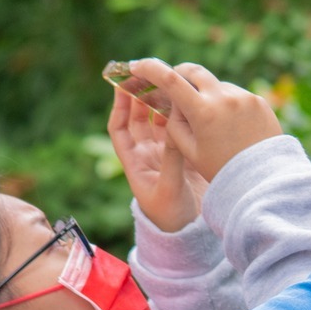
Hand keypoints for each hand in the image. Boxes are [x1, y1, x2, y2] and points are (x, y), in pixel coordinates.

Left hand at [109, 72, 206, 231]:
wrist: (191, 235)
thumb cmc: (171, 218)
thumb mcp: (168, 189)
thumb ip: (171, 159)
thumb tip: (175, 127)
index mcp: (135, 163)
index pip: (120, 129)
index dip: (119, 106)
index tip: (121, 85)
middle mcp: (149, 155)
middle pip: (139, 119)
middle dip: (141, 96)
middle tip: (148, 74)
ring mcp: (168, 154)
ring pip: (161, 121)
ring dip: (163, 102)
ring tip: (169, 81)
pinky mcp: (187, 156)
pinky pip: (181, 129)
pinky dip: (182, 114)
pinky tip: (188, 100)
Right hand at [125, 59, 283, 181]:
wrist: (265, 182)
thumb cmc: (223, 171)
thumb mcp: (190, 152)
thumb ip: (175, 123)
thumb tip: (172, 102)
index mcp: (204, 112)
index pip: (170, 80)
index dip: (150, 69)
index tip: (137, 66)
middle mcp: (225, 98)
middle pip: (194, 71)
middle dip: (179, 73)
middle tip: (172, 83)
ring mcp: (245, 98)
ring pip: (216, 85)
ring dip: (206, 94)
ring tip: (208, 120)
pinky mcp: (259, 102)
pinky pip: (236, 95)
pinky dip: (226, 104)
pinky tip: (229, 125)